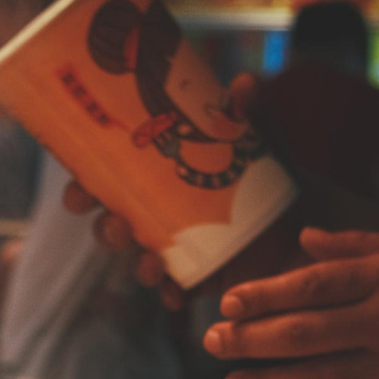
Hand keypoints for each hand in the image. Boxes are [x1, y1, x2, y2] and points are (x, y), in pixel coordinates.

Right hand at [68, 72, 274, 306]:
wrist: (301, 223)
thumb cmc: (266, 175)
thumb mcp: (256, 139)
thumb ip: (247, 113)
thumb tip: (244, 83)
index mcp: (155, 181)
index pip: (106, 184)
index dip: (83, 190)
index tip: (77, 191)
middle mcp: (158, 216)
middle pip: (114, 226)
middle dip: (105, 229)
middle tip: (115, 223)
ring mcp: (177, 250)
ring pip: (140, 261)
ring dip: (137, 263)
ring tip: (149, 260)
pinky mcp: (200, 277)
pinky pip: (176, 291)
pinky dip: (172, 294)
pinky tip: (175, 294)